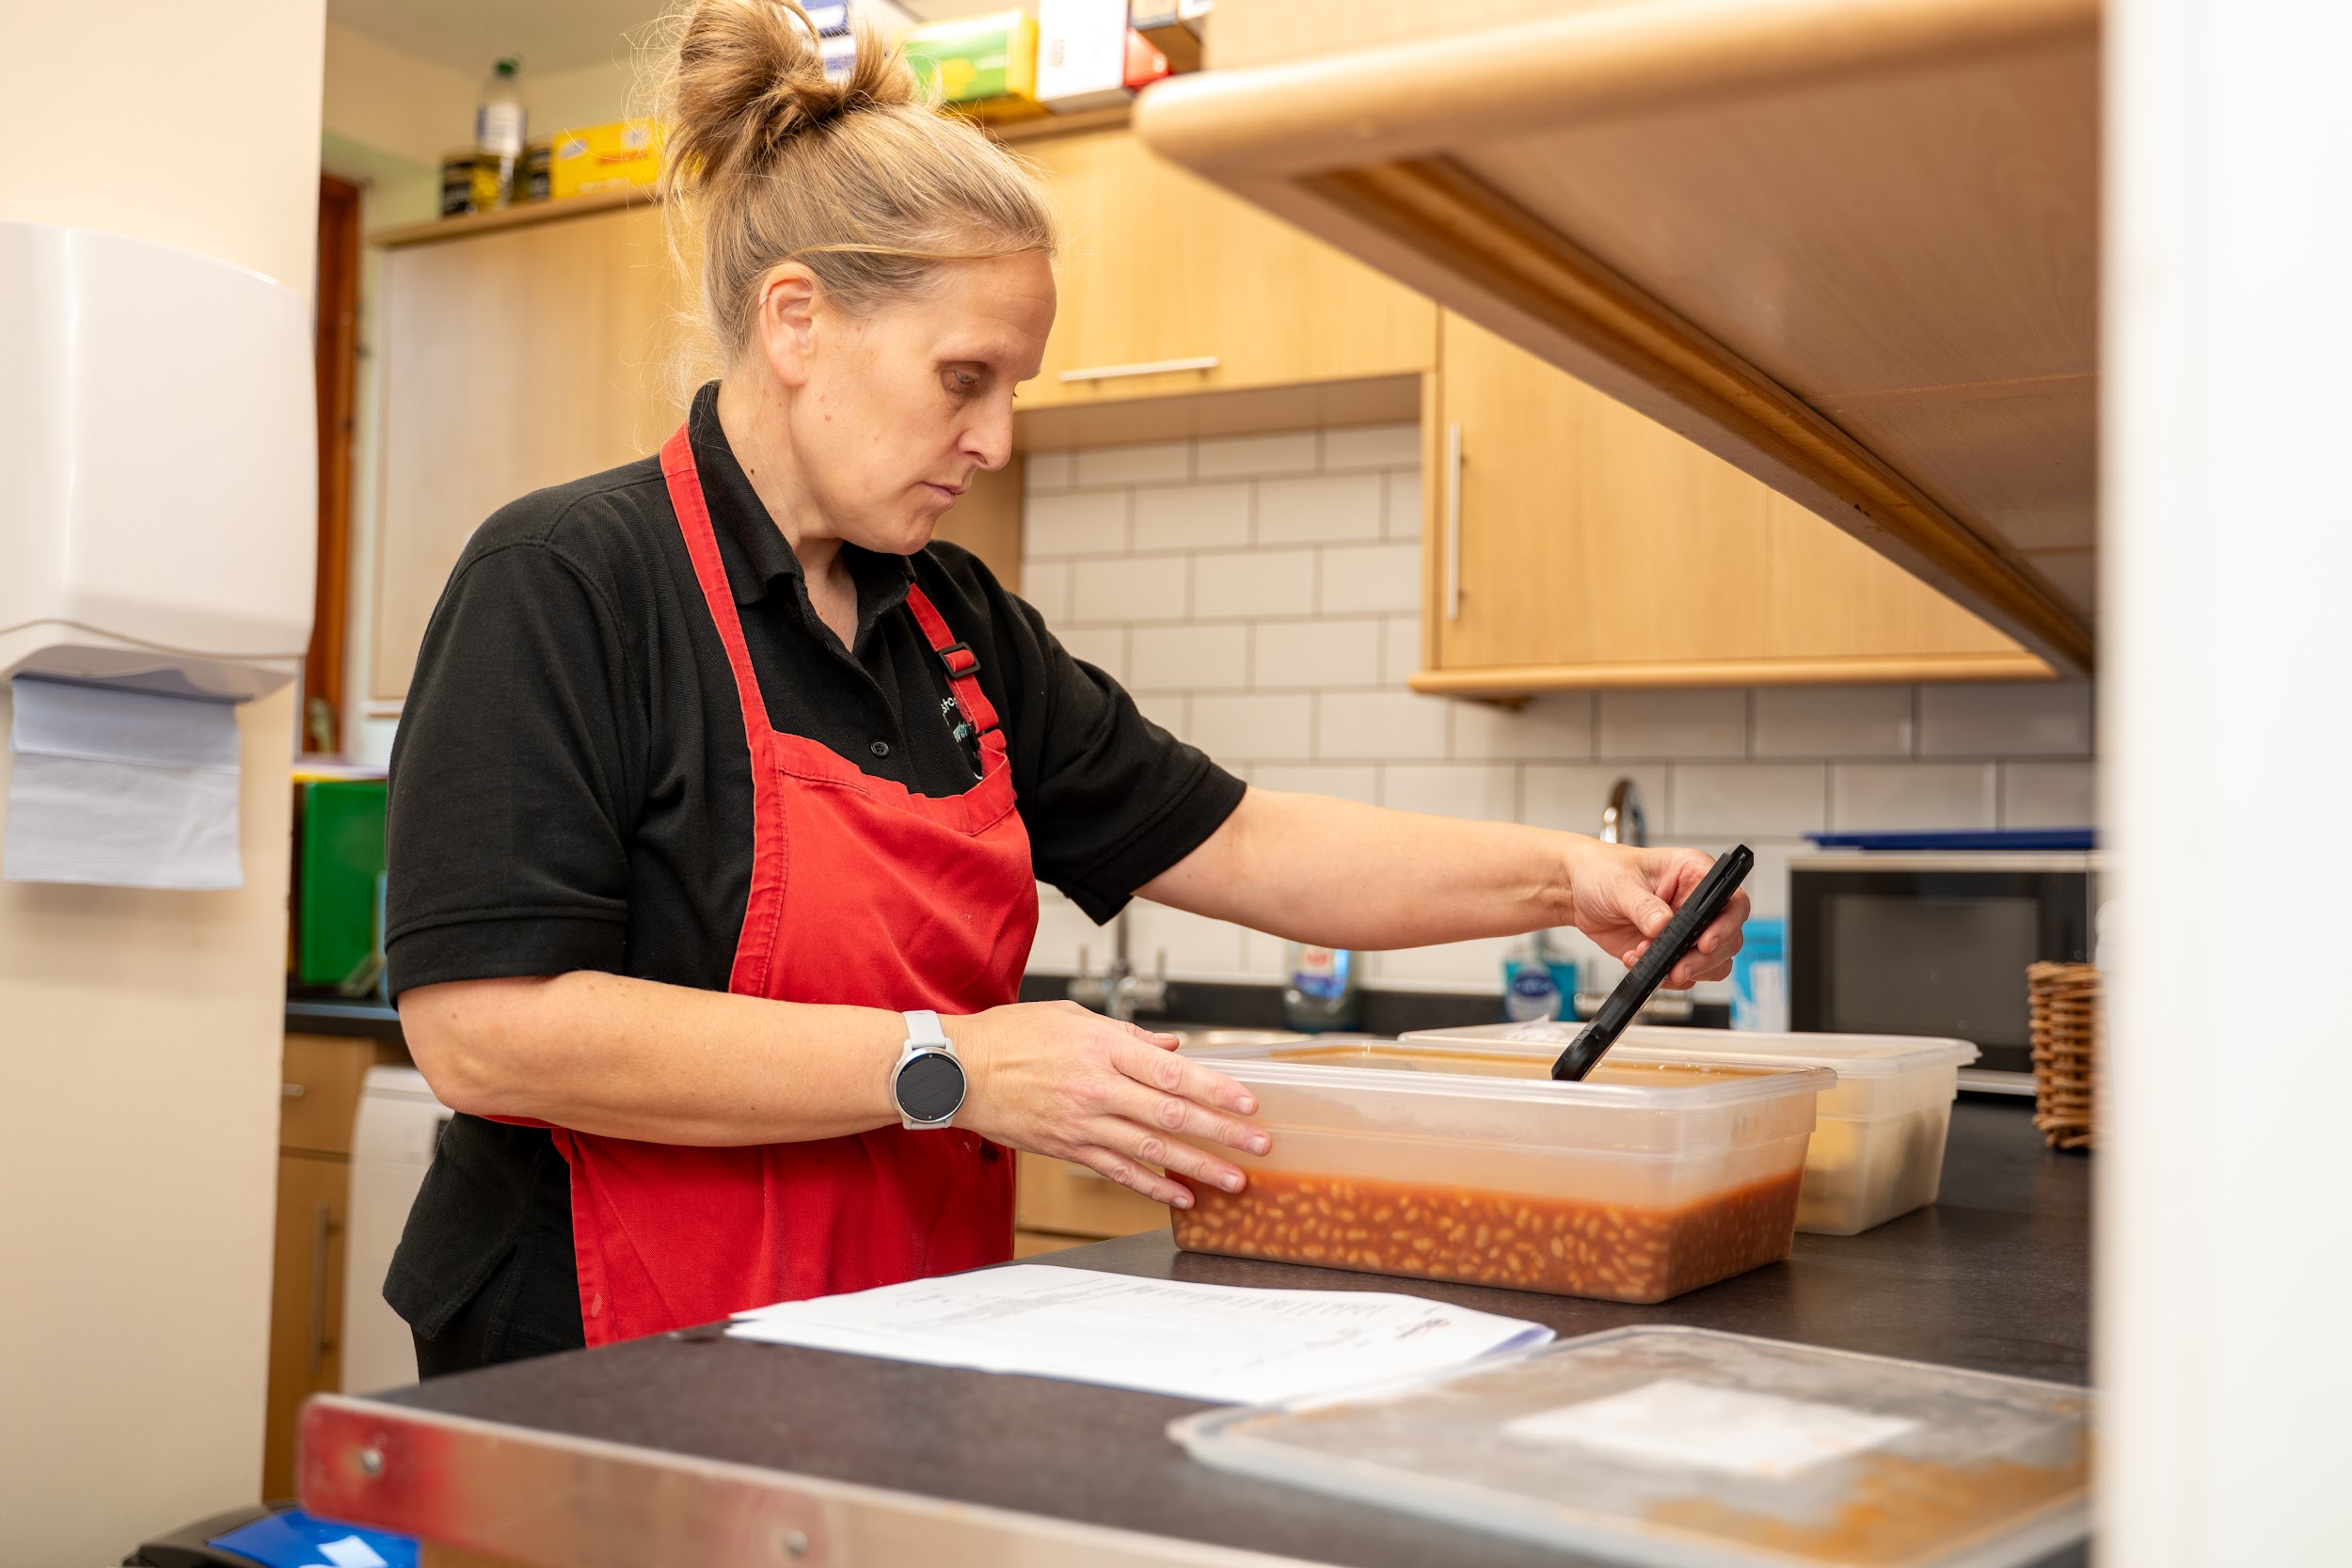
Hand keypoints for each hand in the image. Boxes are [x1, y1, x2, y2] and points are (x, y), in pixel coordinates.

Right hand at [945, 1001, 1269, 1207]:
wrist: (957, 1070)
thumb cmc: (1012, 1035)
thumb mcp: (1073, 1017)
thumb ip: (1128, 1034)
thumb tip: (1173, 1046)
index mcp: (1103, 1047)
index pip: (1172, 1071)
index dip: (1215, 1090)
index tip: (1248, 1103)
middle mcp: (1097, 1087)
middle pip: (1171, 1115)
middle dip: (1221, 1133)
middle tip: (1260, 1146)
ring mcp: (1082, 1122)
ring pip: (1151, 1150)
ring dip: (1197, 1167)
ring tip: (1234, 1180)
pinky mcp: (1067, 1148)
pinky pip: (1117, 1171)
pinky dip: (1151, 1186)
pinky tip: (1180, 1196)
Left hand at [1563, 842, 1749, 986]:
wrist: (1577, 892)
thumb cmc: (1602, 870)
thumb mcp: (1620, 881)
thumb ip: (1643, 905)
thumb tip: (1663, 924)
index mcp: (1695, 874)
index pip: (1732, 901)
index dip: (1726, 925)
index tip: (1705, 942)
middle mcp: (1697, 904)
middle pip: (1727, 939)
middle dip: (1703, 959)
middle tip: (1677, 968)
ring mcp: (1686, 930)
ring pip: (1711, 962)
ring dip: (1683, 969)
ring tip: (1647, 959)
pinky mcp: (1670, 951)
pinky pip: (1682, 974)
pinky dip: (1662, 975)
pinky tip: (1636, 960)